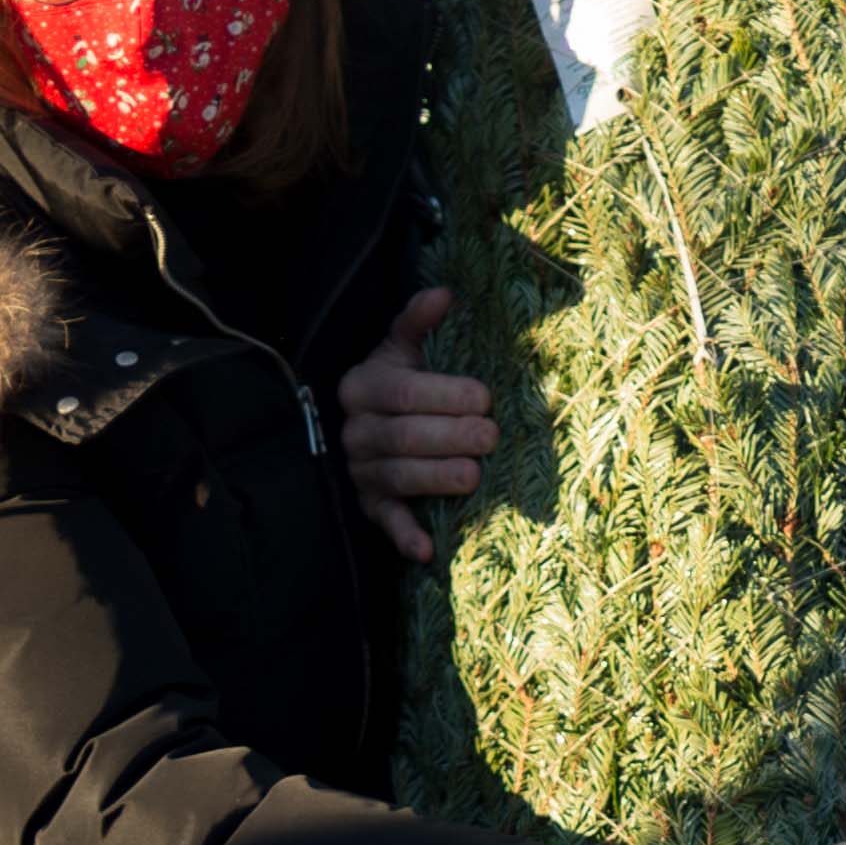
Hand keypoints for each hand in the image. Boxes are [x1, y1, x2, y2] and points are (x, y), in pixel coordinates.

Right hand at [338, 285, 496, 562]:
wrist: (371, 421)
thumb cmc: (401, 382)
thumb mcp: (403, 348)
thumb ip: (418, 322)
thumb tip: (443, 293)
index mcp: (361, 386)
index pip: (402, 392)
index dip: (443, 395)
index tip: (484, 398)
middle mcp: (354, 430)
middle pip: (402, 437)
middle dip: (450, 437)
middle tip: (491, 436)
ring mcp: (360, 471)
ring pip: (397, 477)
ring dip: (436, 480)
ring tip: (474, 477)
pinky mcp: (370, 506)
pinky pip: (384, 523)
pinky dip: (405, 538)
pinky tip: (428, 551)